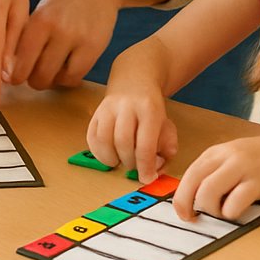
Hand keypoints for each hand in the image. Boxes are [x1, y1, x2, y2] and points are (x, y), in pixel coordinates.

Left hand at [8, 0, 118, 90]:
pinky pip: (75, 76)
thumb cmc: (65, 0)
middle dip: (33, 81)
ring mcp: (77, 38)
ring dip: (51, 81)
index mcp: (38, 21)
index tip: (15, 78)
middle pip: (36, 75)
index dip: (15, 76)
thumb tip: (11, 70)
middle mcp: (56, 29)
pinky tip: (67, 69)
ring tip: (52, 72)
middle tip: (35, 76)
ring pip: (55, 79)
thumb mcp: (41, 12)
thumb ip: (28, 37)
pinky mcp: (94, 46)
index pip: (19, 61)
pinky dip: (68, 79)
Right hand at [85, 50, 176, 183]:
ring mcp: (108, 108)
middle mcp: (127, 106)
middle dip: (129, 162)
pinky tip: (109, 155)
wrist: (134, 81)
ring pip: (104, 140)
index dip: (146, 167)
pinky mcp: (96, 112)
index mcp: (149, 109)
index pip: (145, 144)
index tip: (147, 178)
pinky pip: (92, 137)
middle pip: (123, 142)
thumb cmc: (151, 108)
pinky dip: (99, 152)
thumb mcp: (167, 125)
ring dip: (112, 158)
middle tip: (135, 166)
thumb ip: (167, 147)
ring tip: (121, 160)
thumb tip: (157, 167)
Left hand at [172, 136, 259, 221]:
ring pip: (209, 193)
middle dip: (188, 206)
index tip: (184, 213)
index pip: (188, 176)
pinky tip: (239, 211)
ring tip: (223, 213)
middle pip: (193, 184)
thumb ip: (214, 172)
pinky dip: (231, 213)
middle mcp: (226, 157)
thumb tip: (193, 199)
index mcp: (216, 153)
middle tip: (195, 219)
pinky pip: (234, 203)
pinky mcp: (258, 182)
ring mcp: (242, 168)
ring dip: (211, 210)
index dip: (181, 198)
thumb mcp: (232, 158)